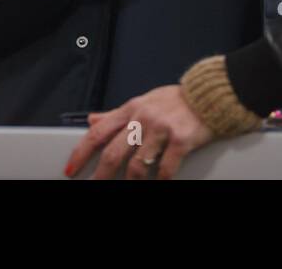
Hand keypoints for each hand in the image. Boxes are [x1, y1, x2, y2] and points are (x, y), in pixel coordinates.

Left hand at [63, 85, 213, 179]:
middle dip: (101, 175)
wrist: (210, 94)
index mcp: (131, 108)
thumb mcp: (143, 101)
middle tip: (96, 185)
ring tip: (130, 186)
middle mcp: (143, 118)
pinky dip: (159, 181)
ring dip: (131, 182)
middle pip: (113, 153)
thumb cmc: (176, 100)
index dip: (81, 152)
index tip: (71, 167)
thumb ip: (117, 113)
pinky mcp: (180, 140)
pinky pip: (165, 169)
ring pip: (137, 165)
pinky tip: (158, 183)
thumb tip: (92, 119)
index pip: (98, 132)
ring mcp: (162, 130)